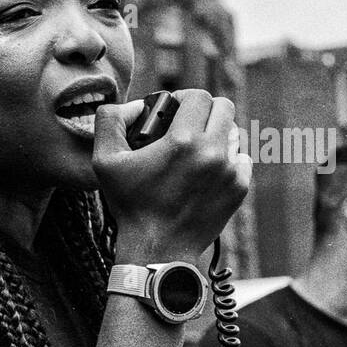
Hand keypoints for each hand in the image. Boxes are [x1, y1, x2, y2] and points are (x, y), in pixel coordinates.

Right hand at [94, 90, 251, 264]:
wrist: (157, 250)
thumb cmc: (131, 206)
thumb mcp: (105, 161)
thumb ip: (110, 121)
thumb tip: (134, 106)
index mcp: (183, 141)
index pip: (198, 96)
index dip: (184, 97)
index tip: (175, 109)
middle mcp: (212, 152)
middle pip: (224, 108)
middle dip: (206, 110)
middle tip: (189, 123)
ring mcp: (229, 172)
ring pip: (235, 133)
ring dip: (218, 133)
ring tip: (198, 147)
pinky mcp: (239, 189)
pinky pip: (242, 159)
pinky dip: (228, 159)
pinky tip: (208, 168)